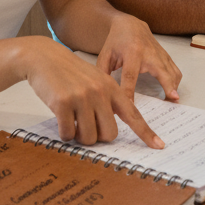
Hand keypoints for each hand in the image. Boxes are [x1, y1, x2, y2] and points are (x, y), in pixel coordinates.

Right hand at [19, 37, 163, 148]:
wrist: (45, 58)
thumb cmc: (71, 74)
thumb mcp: (95, 81)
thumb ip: (107, 102)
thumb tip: (109, 133)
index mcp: (112, 88)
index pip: (133, 114)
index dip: (145, 133)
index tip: (159, 146)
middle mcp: (100, 92)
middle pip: (109, 134)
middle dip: (97, 136)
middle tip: (86, 125)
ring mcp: (82, 97)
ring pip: (88, 137)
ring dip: (79, 136)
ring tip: (72, 120)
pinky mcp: (63, 103)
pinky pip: (68, 134)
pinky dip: (64, 133)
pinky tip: (60, 119)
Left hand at [95, 13, 181, 102]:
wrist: (130, 24)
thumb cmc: (116, 41)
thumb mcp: (105, 55)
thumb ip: (103, 73)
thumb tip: (104, 95)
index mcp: (132, 52)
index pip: (130, 76)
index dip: (130, 92)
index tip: (130, 108)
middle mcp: (149, 52)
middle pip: (161, 71)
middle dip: (167, 86)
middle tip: (172, 100)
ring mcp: (160, 53)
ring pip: (172, 71)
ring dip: (174, 86)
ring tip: (172, 101)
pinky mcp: (165, 55)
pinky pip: (175, 69)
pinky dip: (176, 82)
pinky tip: (173, 92)